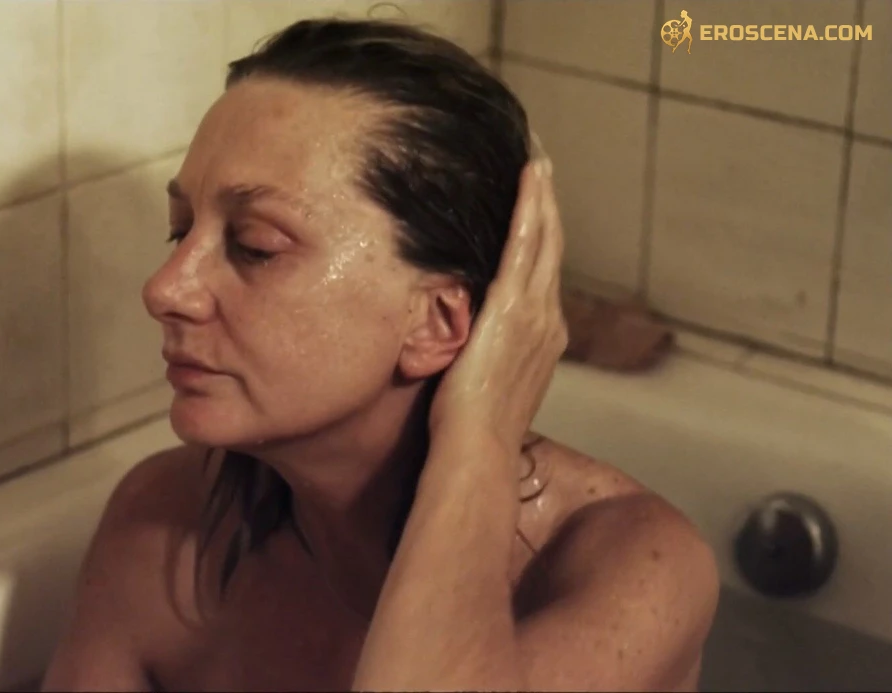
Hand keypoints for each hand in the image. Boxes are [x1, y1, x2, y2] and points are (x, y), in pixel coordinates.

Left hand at [428, 148, 566, 451]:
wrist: (478, 449)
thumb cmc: (471, 429)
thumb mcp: (484, 381)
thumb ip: (482, 353)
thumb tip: (462, 340)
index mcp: (543, 336)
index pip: (542, 273)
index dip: (541, 235)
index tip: (535, 204)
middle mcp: (548, 319)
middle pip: (551, 247)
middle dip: (546, 204)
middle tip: (540, 162)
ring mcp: (536, 312)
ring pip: (544, 238)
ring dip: (541, 196)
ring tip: (536, 159)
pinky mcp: (513, 308)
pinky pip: (524, 246)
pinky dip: (529, 208)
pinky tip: (529, 176)